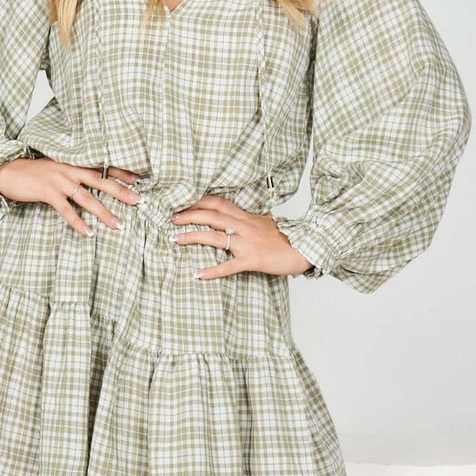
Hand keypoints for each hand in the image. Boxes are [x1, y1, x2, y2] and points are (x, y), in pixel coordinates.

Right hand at [0, 159, 144, 236]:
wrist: (7, 170)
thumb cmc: (33, 173)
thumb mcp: (56, 168)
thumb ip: (74, 174)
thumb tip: (91, 184)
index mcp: (74, 163)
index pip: (103, 166)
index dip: (122, 172)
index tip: (141, 180)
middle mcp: (69, 169)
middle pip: (101, 180)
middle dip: (122, 191)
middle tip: (140, 200)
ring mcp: (59, 180)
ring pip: (87, 197)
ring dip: (104, 212)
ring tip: (119, 224)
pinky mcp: (47, 192)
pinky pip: (66, 210)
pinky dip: (78, 222)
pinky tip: (89, 232)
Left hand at [170, 194, 312, 278]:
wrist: (305, 248)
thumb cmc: (287, 238)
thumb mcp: (268, 221)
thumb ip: (254, 217)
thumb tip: (251, 212)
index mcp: (246, 217)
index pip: (218, 202)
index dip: (198, 200)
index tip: (181, 201)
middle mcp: (244, 226)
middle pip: (211, 216)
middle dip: (189, 215)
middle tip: (170, 218)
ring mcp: (247, 243)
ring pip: (215, 237)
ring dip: (193, 237)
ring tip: (174, 239)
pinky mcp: (252, 260)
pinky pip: (229, 266)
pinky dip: (213, 271)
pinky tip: (198, 274)